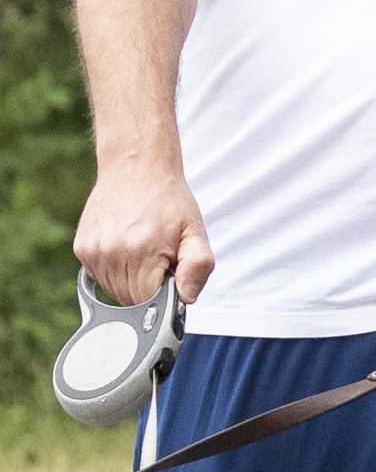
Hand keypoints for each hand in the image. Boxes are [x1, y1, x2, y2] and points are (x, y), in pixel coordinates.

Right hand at [73, 158, 214, 305]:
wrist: (136, 167)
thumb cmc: (169, 201)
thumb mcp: (195, 230)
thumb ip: (197, 266)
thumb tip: (186, 298)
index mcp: (142, 252)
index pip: (150, 303)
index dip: (164, 295)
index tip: (170, 274)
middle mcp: (112, 254)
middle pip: (131, 300)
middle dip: (148, 288)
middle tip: (159, 257)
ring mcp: (93, 252)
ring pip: (113, 291)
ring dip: (130, 280)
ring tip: (142, 249)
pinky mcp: (81, 249)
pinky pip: (99, 277)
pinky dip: (114, 270)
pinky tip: (125, 246)